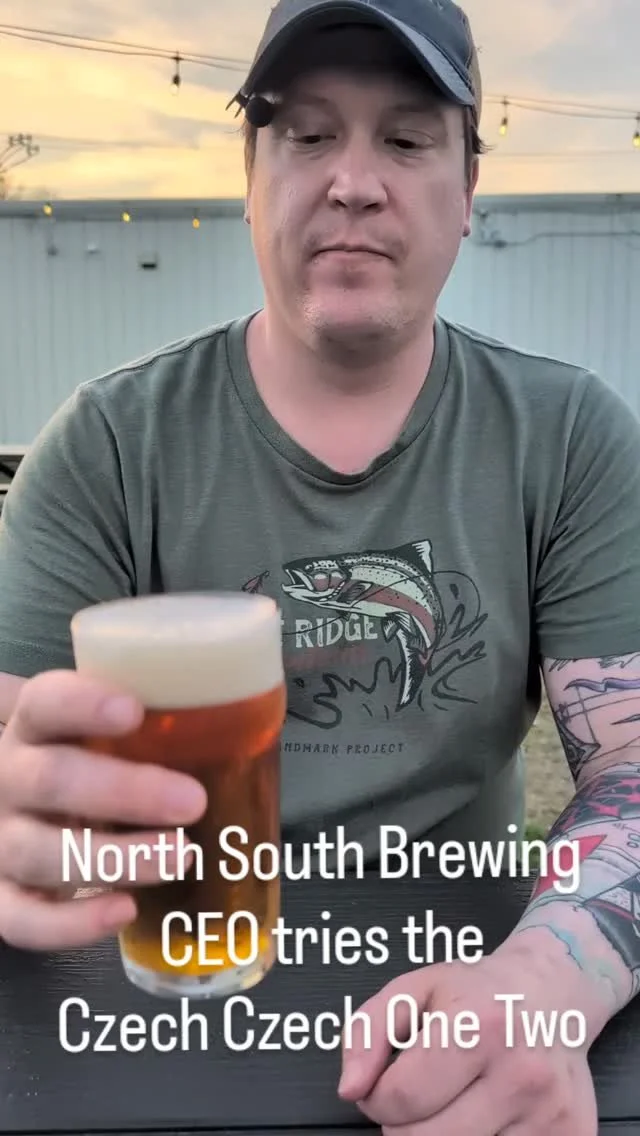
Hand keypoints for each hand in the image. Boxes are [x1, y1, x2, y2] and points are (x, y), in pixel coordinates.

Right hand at [0, 670, 206, 950]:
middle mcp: (8, 780)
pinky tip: (125, 910)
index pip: (45, 703)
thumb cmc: (77, 762)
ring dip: (114, 857)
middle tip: (192, 801)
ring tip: (180, 857)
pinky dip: (72, 924)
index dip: (83, 705)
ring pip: (40, 852)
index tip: (134, 711)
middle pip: (52, 780)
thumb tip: (240, 715)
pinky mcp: (1, 897)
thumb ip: (141, 721)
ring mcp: (1, 841)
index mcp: (32, 727)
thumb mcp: (93, 730)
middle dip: (125, 792)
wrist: (16, 809)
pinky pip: (24, 919)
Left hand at [338, 939, 599, 1134]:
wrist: (555, 995)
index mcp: (477, 1026)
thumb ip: (367, 1033)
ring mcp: (549, 1112)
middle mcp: (519, 1072)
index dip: (377, 1098)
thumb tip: (351, 1088)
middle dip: (406, 1125)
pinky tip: (486, 1115)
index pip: (400, 1099)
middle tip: (421, 1096)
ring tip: (456, 1102)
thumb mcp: (413, 989)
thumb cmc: (479, 992)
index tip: (385, 1087)